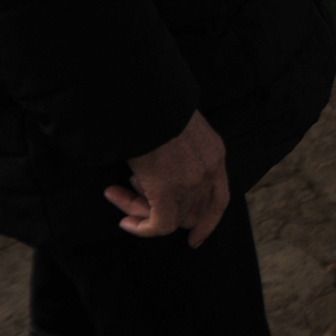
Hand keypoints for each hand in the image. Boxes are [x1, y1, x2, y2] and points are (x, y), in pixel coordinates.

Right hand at [104, 110, 228, 247]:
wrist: (144, 99)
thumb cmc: (153, 106)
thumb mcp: (178, 126)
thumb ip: (178, 150)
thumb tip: (156, 172)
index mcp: (215, 153)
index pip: (219, 198)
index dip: (208, 220)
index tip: (194, 236)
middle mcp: (208, 171)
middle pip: (191, 211)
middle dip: (161, 208)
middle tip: (131, 191)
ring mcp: (191, 183)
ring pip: (170, 217)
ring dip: (140, 210)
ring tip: (116, 192)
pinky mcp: (168, 192)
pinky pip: (158, 224)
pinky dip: (141, 228)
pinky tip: (123, 220)